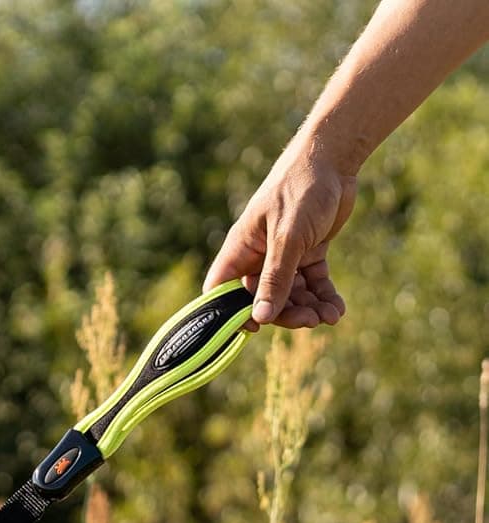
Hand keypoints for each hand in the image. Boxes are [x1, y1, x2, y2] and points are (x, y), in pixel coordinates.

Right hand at [205, 141, 357, 328]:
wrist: (335, 157)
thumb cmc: (302, 188)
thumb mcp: (288, 237)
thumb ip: (275, 278)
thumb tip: (260, 318)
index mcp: (241, 250)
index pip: (222, 291)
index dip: (231, 314)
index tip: (255, 327)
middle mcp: (258, 256)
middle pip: (263, 299)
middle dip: (285, 313)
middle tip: (310, 320)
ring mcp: (283, 255)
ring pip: (291, 294)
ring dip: (309, 308)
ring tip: (331, 315)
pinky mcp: (307, 252)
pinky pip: (312, 283)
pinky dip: (323, 296)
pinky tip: (337, 309)